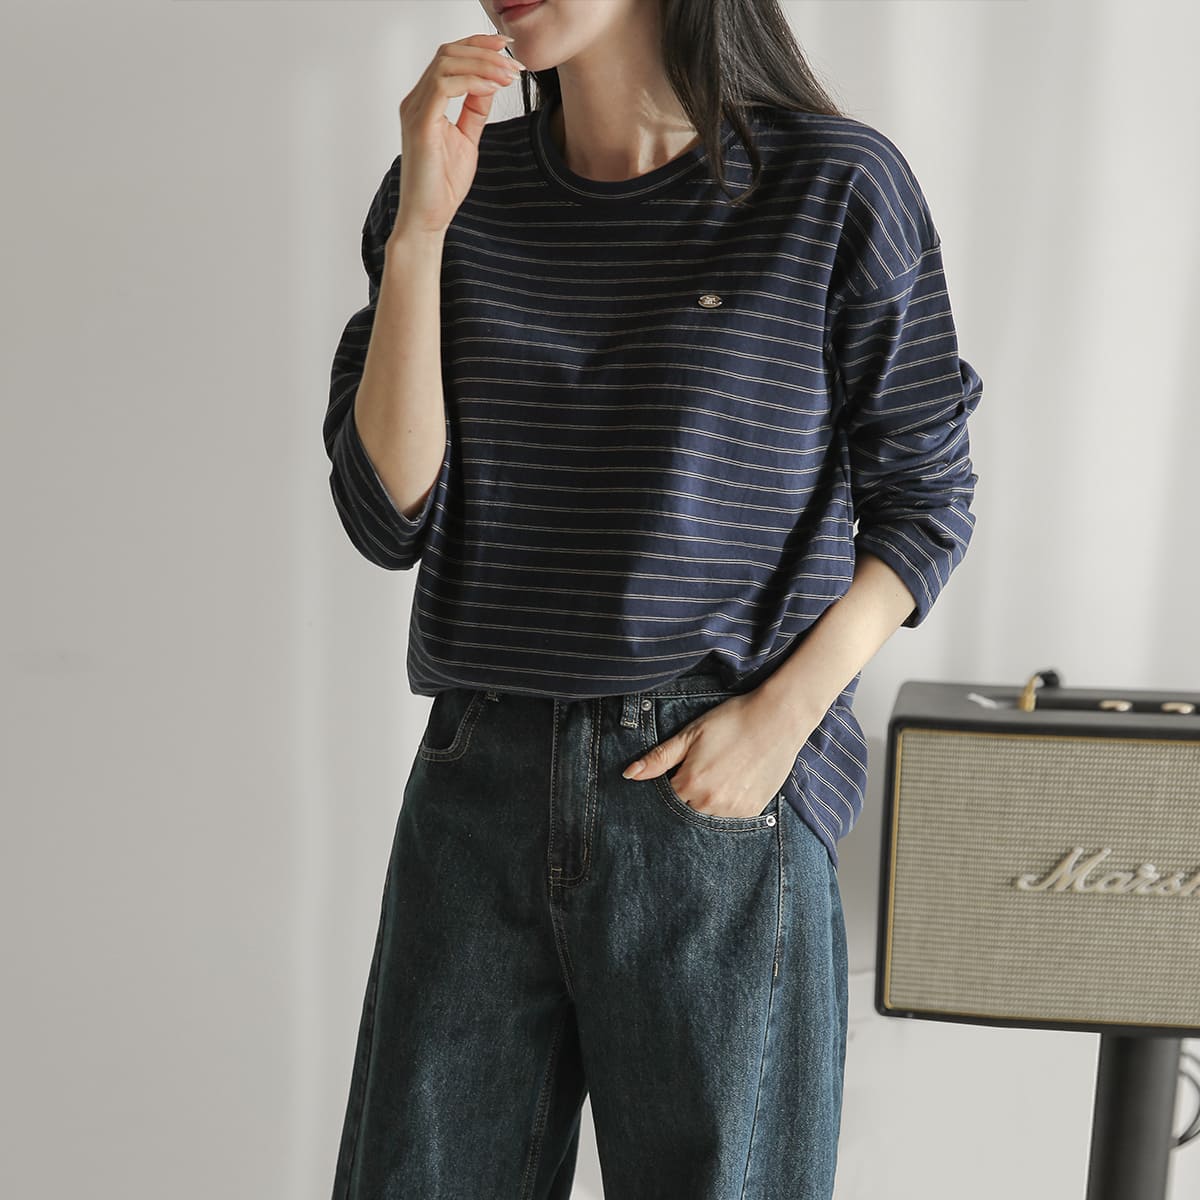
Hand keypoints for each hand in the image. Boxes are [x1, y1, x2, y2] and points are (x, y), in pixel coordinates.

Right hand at [392, 33, 525, 237]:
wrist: (427, 218)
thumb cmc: (442, 185)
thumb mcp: (467, 139)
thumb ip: (474, 110)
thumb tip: (490, 83)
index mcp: (425, 102)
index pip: (448, 57)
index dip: (478, 46)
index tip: (507, 49)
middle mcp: (415, 101)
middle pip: (448, 53)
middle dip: (485, 52)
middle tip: (514, 63)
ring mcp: (415, 111)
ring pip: (446, 63)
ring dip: (483, 64)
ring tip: (509, 74)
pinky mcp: (420, 125)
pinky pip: (444, 86)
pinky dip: (473, 81)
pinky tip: (493, 88)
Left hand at [621, 689, 821, 817]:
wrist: (776, 719)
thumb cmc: (731, 721)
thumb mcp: (690, 734)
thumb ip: (659, 758)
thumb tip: (628, 775)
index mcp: (689, 783)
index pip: (666, 799)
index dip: (671, 786)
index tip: (681, 772)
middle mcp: (709, 803)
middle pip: (685, 811)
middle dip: (688, 797)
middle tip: (705, 772)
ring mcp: (732, 810)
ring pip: (707, 817)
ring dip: (707, 804)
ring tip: (721, 775)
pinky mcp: (752, 811)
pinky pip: (730, 819)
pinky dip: (727, 806)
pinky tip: (735, 783)